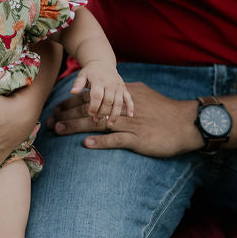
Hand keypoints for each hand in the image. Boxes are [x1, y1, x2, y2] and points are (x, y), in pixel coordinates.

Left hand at [48, 82, 201, 157]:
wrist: (187, 123)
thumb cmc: (165, 110)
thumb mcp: (142, 94)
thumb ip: (123, 94)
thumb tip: (109, 93)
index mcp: (122, 95)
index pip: (92, 97)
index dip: (71, 103)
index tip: (56, 108)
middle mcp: (122, 108)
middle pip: (89, 109)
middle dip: (67, 114)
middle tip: (49, 121)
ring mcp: (130, 124)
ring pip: (97, 123)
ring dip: (76, 126)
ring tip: (58, 130)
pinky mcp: (139, 139)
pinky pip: (116, 140)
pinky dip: (101, 142)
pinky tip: (86, 144)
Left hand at [69, 60, 134, 125]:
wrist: (103, 62)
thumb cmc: (91, 71)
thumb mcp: (82, 75)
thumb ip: (78, 84)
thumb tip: (72, 92)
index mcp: (99, 80)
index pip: (97, 95)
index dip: (94, 106)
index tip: (90, 114)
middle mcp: (111, 83)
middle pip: (108, 101)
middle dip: (102, 112)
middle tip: (96, 120)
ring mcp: (119, 86)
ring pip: (118, 103)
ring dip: (114, 114)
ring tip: (109, 125)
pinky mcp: (124, 88)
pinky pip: (129, 98)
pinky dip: (131, 107)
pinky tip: (130, 116)